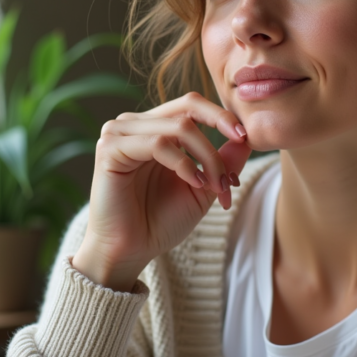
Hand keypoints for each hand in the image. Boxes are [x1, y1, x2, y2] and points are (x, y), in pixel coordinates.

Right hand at [73, 92, 251, 291]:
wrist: (131, 251)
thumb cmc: (161, 221)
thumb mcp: (203, 187)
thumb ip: (223, 161)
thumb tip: (248, 138)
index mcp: (154, 128)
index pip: (191, 105)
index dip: (221, 115)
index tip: (245, 137)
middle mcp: (135, 124)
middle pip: (188, 107)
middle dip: (219, 130)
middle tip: (237, 154)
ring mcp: (119, 133)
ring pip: (178, 127)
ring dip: (206, 157)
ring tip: (215, 186)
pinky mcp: (109, 149)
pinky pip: (157, 145)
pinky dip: (183, 164)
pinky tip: (194, 182)